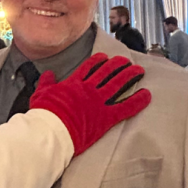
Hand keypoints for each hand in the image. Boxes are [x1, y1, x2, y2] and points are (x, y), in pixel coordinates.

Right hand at [29, 53, 150, 156]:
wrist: (51, 130)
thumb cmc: (44, 115)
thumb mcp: (40, 94)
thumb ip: (47, 83)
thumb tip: (48, 74)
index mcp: (73, 83)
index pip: (88, 67)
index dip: (98, 61)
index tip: (105, 57)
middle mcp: (88, 89)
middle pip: (107, 72)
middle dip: (118, 65)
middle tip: (126, 61)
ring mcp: (99, 102)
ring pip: (118, 84)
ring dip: (130, 76)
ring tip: (139, 71)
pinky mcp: (106, 117)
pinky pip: (125, 107)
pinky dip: (137, 101)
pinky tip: (147, 95)